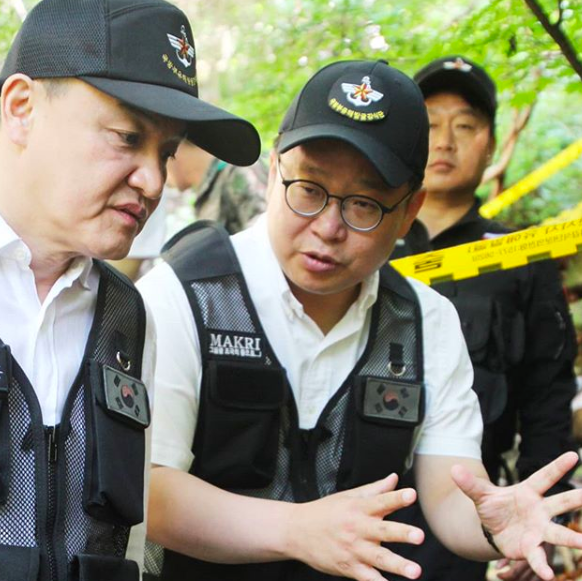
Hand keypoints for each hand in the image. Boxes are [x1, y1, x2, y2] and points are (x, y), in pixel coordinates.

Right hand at [285, 474, 424, 580]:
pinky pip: (367, 578)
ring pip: (378, 558)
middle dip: (401, 533)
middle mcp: (357, 528)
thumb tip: (395, 479)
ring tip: (415, 571)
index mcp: (358, 508)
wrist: (296, 531)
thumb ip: (375, 490)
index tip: (411, 494)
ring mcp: (353, 550)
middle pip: (383, 530)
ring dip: (398, 565)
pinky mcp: (348, 568)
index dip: (396, 498)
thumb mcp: (348, 497)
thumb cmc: (325, 512)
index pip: (381, 501)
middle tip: (419, 535)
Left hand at [451, 451, 581, 580]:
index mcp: (528, 492)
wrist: (493, 529)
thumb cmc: (493, 506)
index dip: (557, 466)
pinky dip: (542, 566)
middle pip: (559, 503)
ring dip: (572, 539)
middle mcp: (539, 510)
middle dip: (574, 499)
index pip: (543, 477)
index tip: (574, 455)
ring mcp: (538, 530)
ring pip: (558, 533)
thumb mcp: (480, 494)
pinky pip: (539, 558)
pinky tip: (548, 576)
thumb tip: (453, 469)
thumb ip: (469, 484)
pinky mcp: (532, 548)